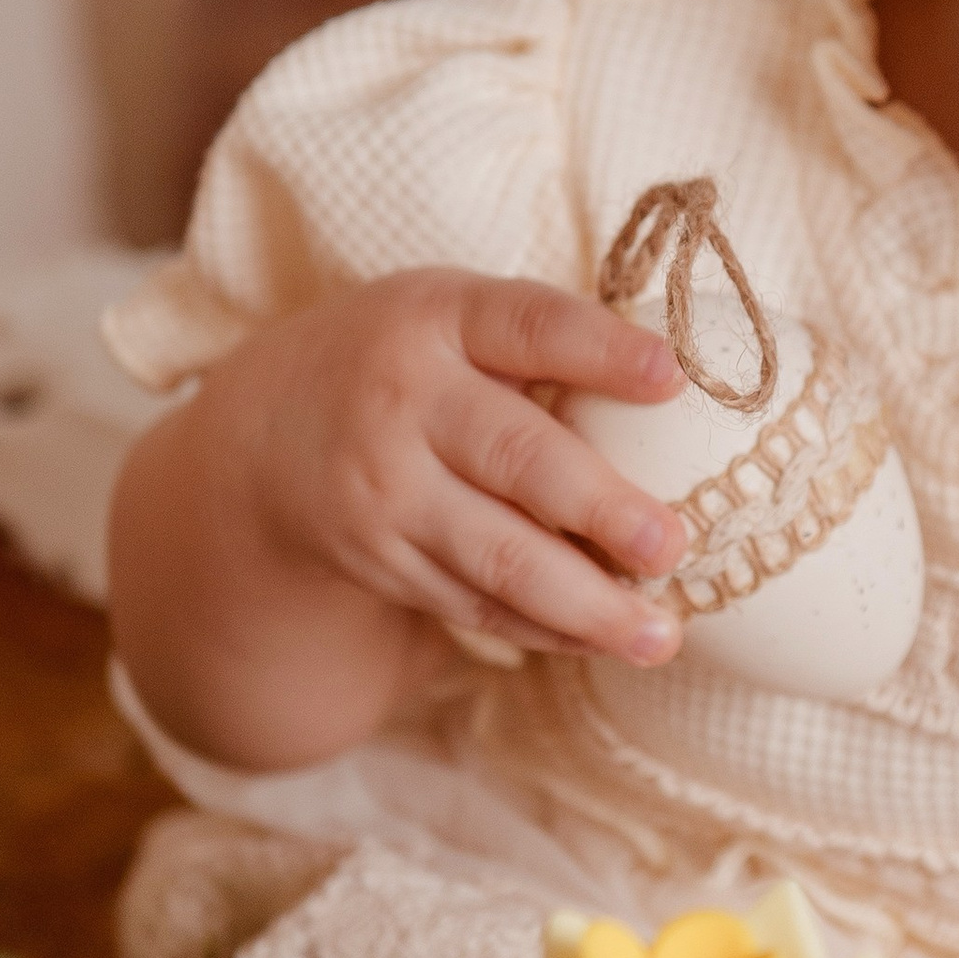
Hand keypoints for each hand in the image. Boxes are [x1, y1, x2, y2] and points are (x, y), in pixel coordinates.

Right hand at [230, 270, 692, 666]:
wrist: (267, 431)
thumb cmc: (413, 362)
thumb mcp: (454, 317)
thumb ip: (545, 342)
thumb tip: (691, 392)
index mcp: (439, 318)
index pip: (529, 325)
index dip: (601, 350)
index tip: (673, 377)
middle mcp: (404, 400)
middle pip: (517, 458)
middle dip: (601, 508)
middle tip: (673, 546)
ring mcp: (385, 489)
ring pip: (496, 555)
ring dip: (584, 604)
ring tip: (659, 636)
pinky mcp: (379, 559)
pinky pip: (473, 602)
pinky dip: (543, 628)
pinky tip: (601, 640)